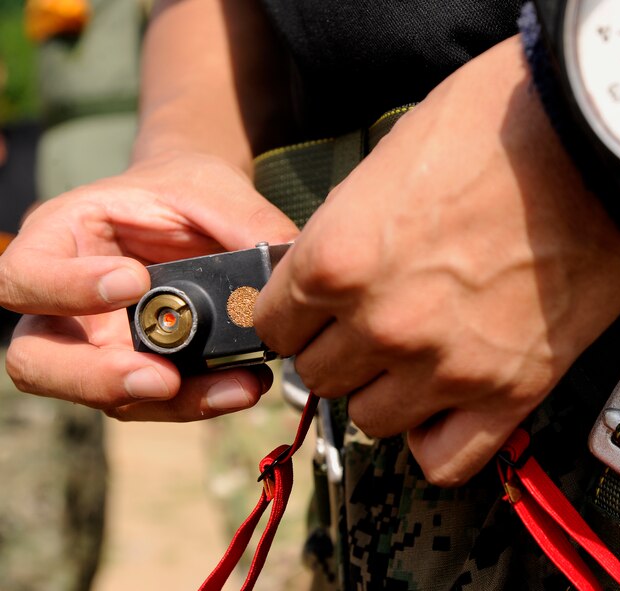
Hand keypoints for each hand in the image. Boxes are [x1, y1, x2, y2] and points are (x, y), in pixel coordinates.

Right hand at [0, 151, 297, 420]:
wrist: (200, 212)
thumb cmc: (185, 190)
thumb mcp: (211, 187)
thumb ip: (242, 219)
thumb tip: (286, 262)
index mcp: (59, 240)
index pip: (23, 276)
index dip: (65, 289)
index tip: (134, 281)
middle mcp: (63, 304)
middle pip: (39, 361)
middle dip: (97, 379)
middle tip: (161, 377)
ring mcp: (99, 345)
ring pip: (105, 396)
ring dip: (171, 402)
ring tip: (235, 388)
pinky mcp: (141, 369)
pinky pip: (160, 400)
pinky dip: (201, 400)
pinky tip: (245, 384)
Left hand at [253, 36, 619, 484]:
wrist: (600, 140)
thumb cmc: (501, 128)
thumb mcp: (389, 162)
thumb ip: (346, 232)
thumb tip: (331, 271)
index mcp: (339, 258)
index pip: (275, 325)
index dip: (292, 316)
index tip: (311, 314)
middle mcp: (383, 323)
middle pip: (320, 378)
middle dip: (337, 353)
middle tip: (368, 329)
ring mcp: (447, 366)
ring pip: (373, 420)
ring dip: (385, 393)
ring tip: (414, 361)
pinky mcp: (511, 391)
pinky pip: (445, 460)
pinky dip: (437, 440)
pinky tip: (447, 406)